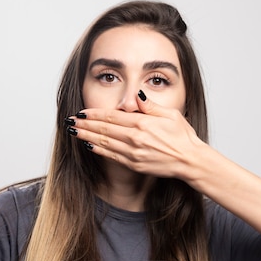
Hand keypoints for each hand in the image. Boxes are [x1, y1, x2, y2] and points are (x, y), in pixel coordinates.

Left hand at [68, 91, 203, 178]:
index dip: (94, 114)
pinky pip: (112, 156)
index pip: (112, 116)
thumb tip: (136, 96)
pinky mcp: (134, 165)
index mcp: (143, 123)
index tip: (82, 112)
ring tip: (74, 132)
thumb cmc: (183, 137)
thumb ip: (150, 105)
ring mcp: (134, 153)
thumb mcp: (170, 114)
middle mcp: (135, 138)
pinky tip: (89, 145)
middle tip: (70, 121)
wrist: (190, 161)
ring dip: (87, 136)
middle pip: (104, 129)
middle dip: (85, 124)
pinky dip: (99, 150)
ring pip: (104, 143)